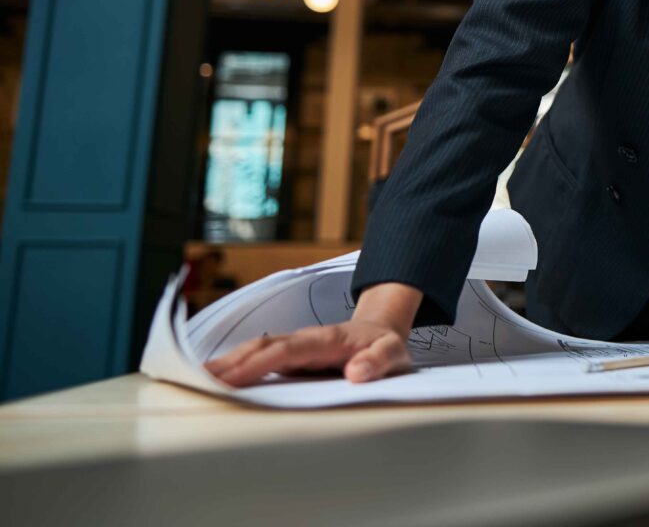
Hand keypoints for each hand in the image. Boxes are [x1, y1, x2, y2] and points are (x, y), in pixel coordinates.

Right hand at [203, 281, 422, 386]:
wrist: (383, 331)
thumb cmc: (386, 346)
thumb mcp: (394, 354)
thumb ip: (378, 362)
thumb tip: (356, 374)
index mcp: (327, 339)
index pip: (286, 350)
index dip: (257, 363)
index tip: (232, 378)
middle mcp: (305, 339)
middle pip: (260, 347)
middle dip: (229, 362)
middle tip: (195, 380)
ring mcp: (295, 347)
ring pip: (255, 351)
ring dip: (226, 364)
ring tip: (193, 380)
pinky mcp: (290, 357)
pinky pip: (259, 360)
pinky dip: (235, 367)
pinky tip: (215, 380)